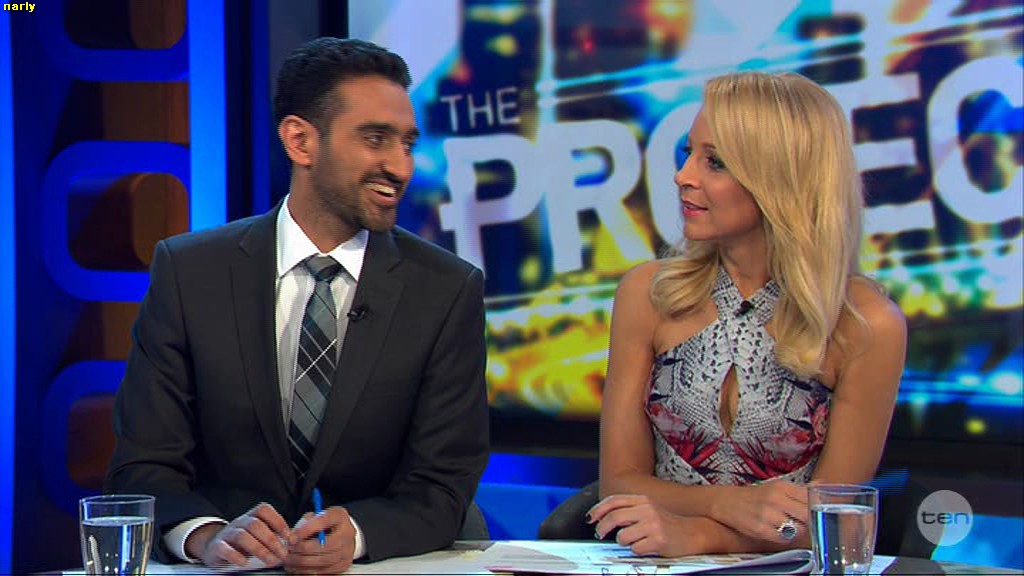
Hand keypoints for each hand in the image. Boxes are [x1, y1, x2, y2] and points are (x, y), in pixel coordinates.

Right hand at [186, 502, 290, 567]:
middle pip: (255, 524)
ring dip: (259, 549)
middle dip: (271, 540)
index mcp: (252, 516)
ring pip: (242, 535)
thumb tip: (295, 541)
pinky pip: (224, 548)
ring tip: (270, 561)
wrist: (216, 549)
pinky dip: (235, 555)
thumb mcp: (260, 536)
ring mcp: (227, 533)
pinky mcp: (216, 547)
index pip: (264, 510)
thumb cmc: (245, 543)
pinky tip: (244, 563)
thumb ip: (275, 536)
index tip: (290, 539)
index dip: (279, 522)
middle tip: (282, 555)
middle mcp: (239, 522)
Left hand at [285, 506, 356, 573]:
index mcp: (339, 516)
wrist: (345, 534)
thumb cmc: (327, 524)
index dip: (306, 530)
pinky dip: (309, 571)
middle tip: (289, 550)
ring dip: (303, 562)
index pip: (323, 521)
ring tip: (290, 561)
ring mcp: (347, 550)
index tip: (292, 537)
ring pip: (324, 561)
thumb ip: (305, 522)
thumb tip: (293, 536)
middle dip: (303, 549)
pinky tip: (298, 568)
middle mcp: (347, 533)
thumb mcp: (317, 515)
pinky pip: (325, 571)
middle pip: (325, 545)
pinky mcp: (344, 564)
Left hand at [589, 494, 705, 556]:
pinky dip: (637, 551)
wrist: (694, 533)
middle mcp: (647, 509)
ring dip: (623, 542)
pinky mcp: (658, 540)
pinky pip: (635, 549)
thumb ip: (629, 510)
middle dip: (601, 528)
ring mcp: (653, 524)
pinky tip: (647, 547)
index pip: (614, 501)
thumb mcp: (648, 510)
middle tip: (599, 535)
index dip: (598, 509)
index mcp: (643, 500)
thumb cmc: (667, 524)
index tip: (591, 519)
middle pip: (614, 517)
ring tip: (635, 542)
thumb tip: (602, 518)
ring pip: (622, 536)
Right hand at [709, 480, 808, 543]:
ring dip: (797, 531)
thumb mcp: (777, 487)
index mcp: (782, 487)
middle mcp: (775, 499)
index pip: (810, 498)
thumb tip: (821, 485)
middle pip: (807, 515)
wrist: (727, 502)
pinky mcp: (761, 529)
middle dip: (808, 521)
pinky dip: (785, 538)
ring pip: (797, 529)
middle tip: (803, 521)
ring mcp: (768, 515)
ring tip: (789, 526)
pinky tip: (779, 531)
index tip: (815, 511)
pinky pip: (784, 539)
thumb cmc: (756, 496)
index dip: (816, 507)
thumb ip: (800, 490)